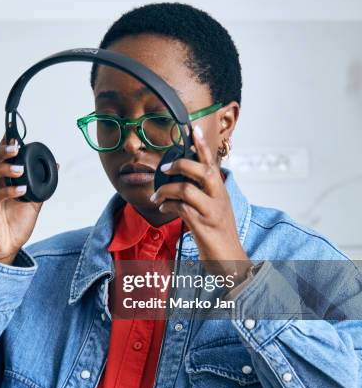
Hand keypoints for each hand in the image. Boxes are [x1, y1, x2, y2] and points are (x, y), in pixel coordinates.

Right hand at [0, 135, 44, 264]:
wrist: (6, 249)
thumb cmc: (14, 225)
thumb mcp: (32, 201)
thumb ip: (41, 183)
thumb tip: (56, 165)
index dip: (2, 144)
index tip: (13, 133)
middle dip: (1, 152)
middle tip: (16, 148)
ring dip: (3, 169)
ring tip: (20, 168)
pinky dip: (8, 191)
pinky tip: (21, 189)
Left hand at [150, 125, 250, 283]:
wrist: (231, 259)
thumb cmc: (219, 233)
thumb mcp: (214, 208)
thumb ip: (202, 193)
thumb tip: (181, 180)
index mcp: (220, 191)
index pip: (212, 162)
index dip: (202, 145)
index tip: (193, 127)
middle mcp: (219, 198)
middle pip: (203, 171)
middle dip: (181, 164)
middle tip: (165, 169)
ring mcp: (212, 212)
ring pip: (187, 189)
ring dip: (166, 190)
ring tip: (157, 196)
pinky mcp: (203, 227)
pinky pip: (181, 209)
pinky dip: (168, 206)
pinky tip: (164, 209)